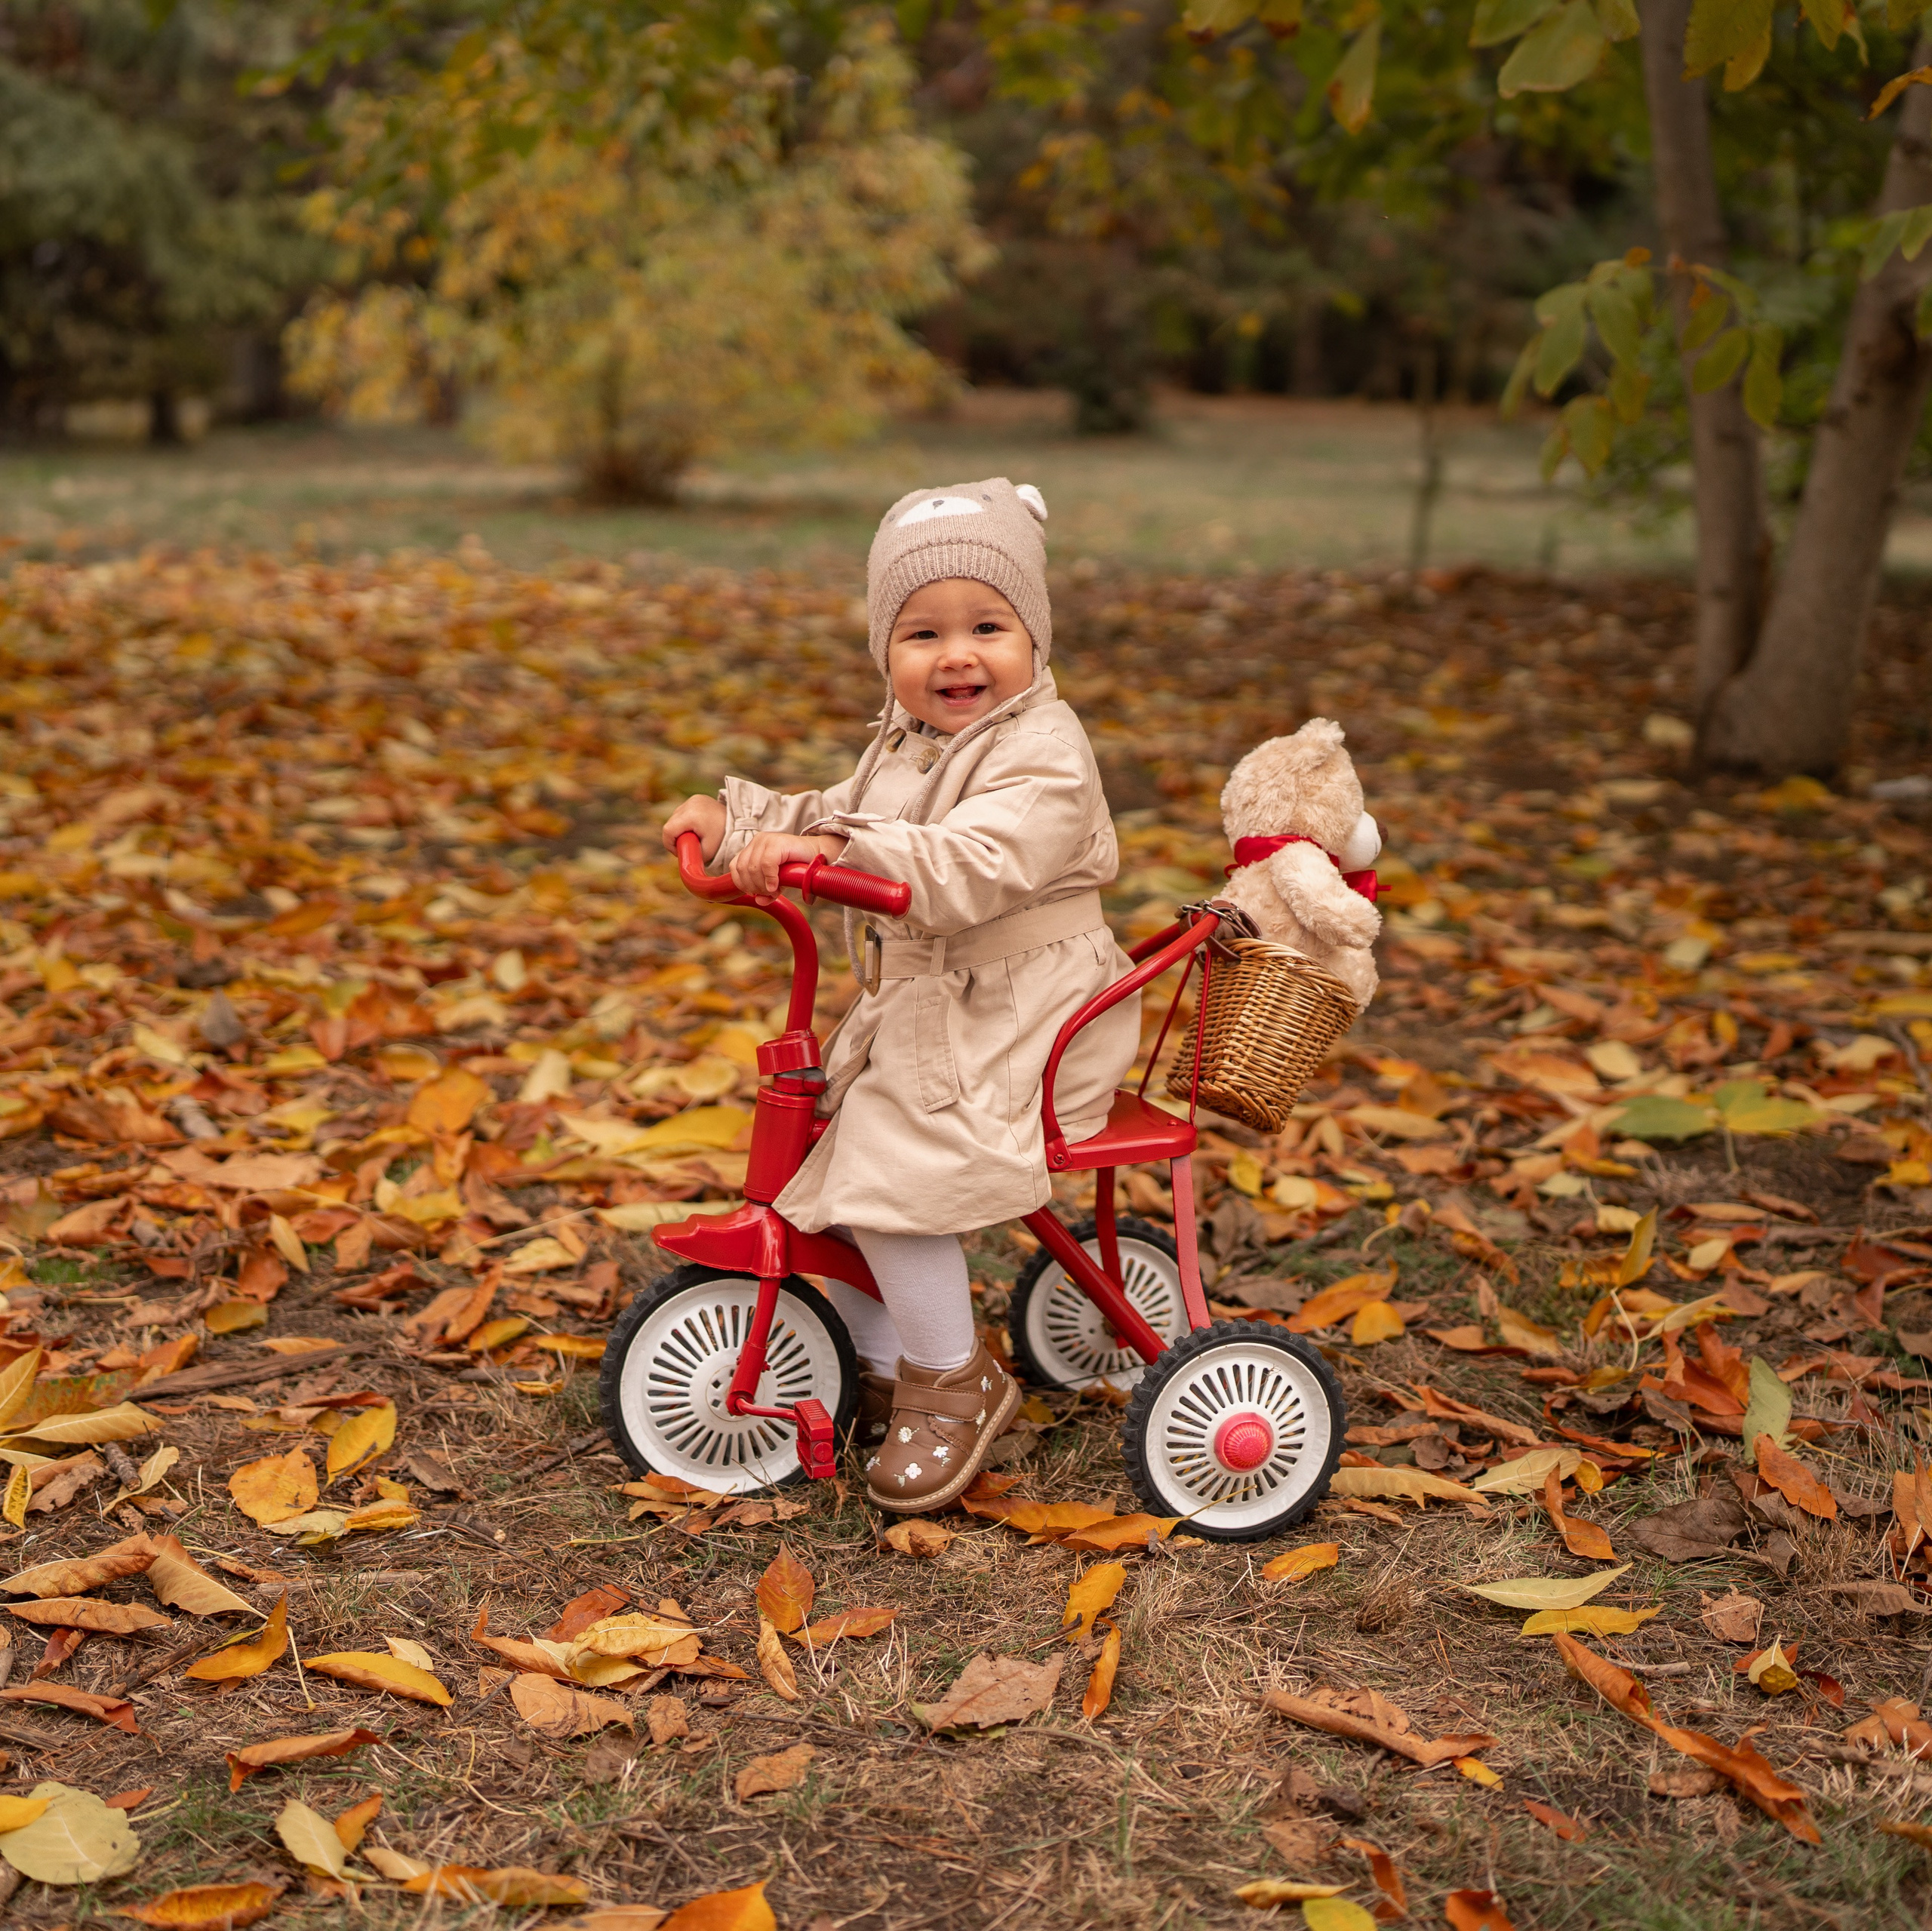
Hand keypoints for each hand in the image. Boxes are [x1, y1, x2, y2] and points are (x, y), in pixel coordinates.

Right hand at [662, 794, 726, 860]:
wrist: (739, 823)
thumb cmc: (724, 838)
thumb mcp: (706, 852)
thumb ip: (689, 855)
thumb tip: (678, 856)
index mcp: (691, 816)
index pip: (668, 830)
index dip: (669, 844)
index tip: (679, 852)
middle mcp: (690, 803)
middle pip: (670, 823)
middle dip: (676, 837)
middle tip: (689, 845)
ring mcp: (693, 799)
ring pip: (675, 817)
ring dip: (681, 829)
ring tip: (695, 835)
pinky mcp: (696, 798)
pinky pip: (683, 812)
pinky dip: (686, 821)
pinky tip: (697, 827)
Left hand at [730, 831, 848, 899]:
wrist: (818, 855)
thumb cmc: (797, 868)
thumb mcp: (778, 882)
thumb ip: (767, 891)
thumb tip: (759, 901)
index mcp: (753, 848)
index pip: (735, 867)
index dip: (741, 883)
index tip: (754, 893)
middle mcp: (757, 842)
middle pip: (743, 869)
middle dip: (753, 886)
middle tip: (768, 893)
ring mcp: (766, 840)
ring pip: (752, 868)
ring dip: (762, 885)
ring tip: (775, 890)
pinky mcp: (777, 843)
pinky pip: (766, 864)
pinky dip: (770, 878)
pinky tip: (776, 886)